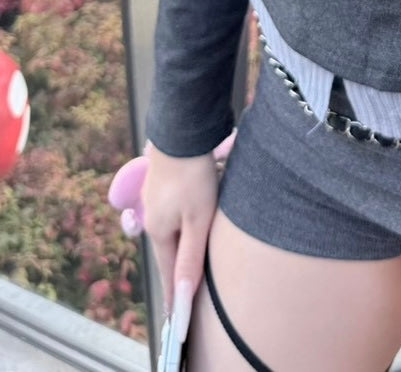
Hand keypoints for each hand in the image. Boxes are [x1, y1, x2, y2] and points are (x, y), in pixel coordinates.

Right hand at [142, 144, 218, 342]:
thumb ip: (191, 257)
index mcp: (159, 231)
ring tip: (185, 265)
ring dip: (179, 248)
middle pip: (169, 252)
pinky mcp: (164, 185)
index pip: (169, 272)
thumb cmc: (193, 176)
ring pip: (171, 232)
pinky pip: (174, 215)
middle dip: (177, 273)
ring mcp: (157, 200)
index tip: (175, 318)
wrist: (183, 131)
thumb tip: (181, 297)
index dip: (174, 295)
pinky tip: (186, 226)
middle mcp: (153, 218)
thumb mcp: (198, 219)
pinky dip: (181, 227)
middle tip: (183, 296)